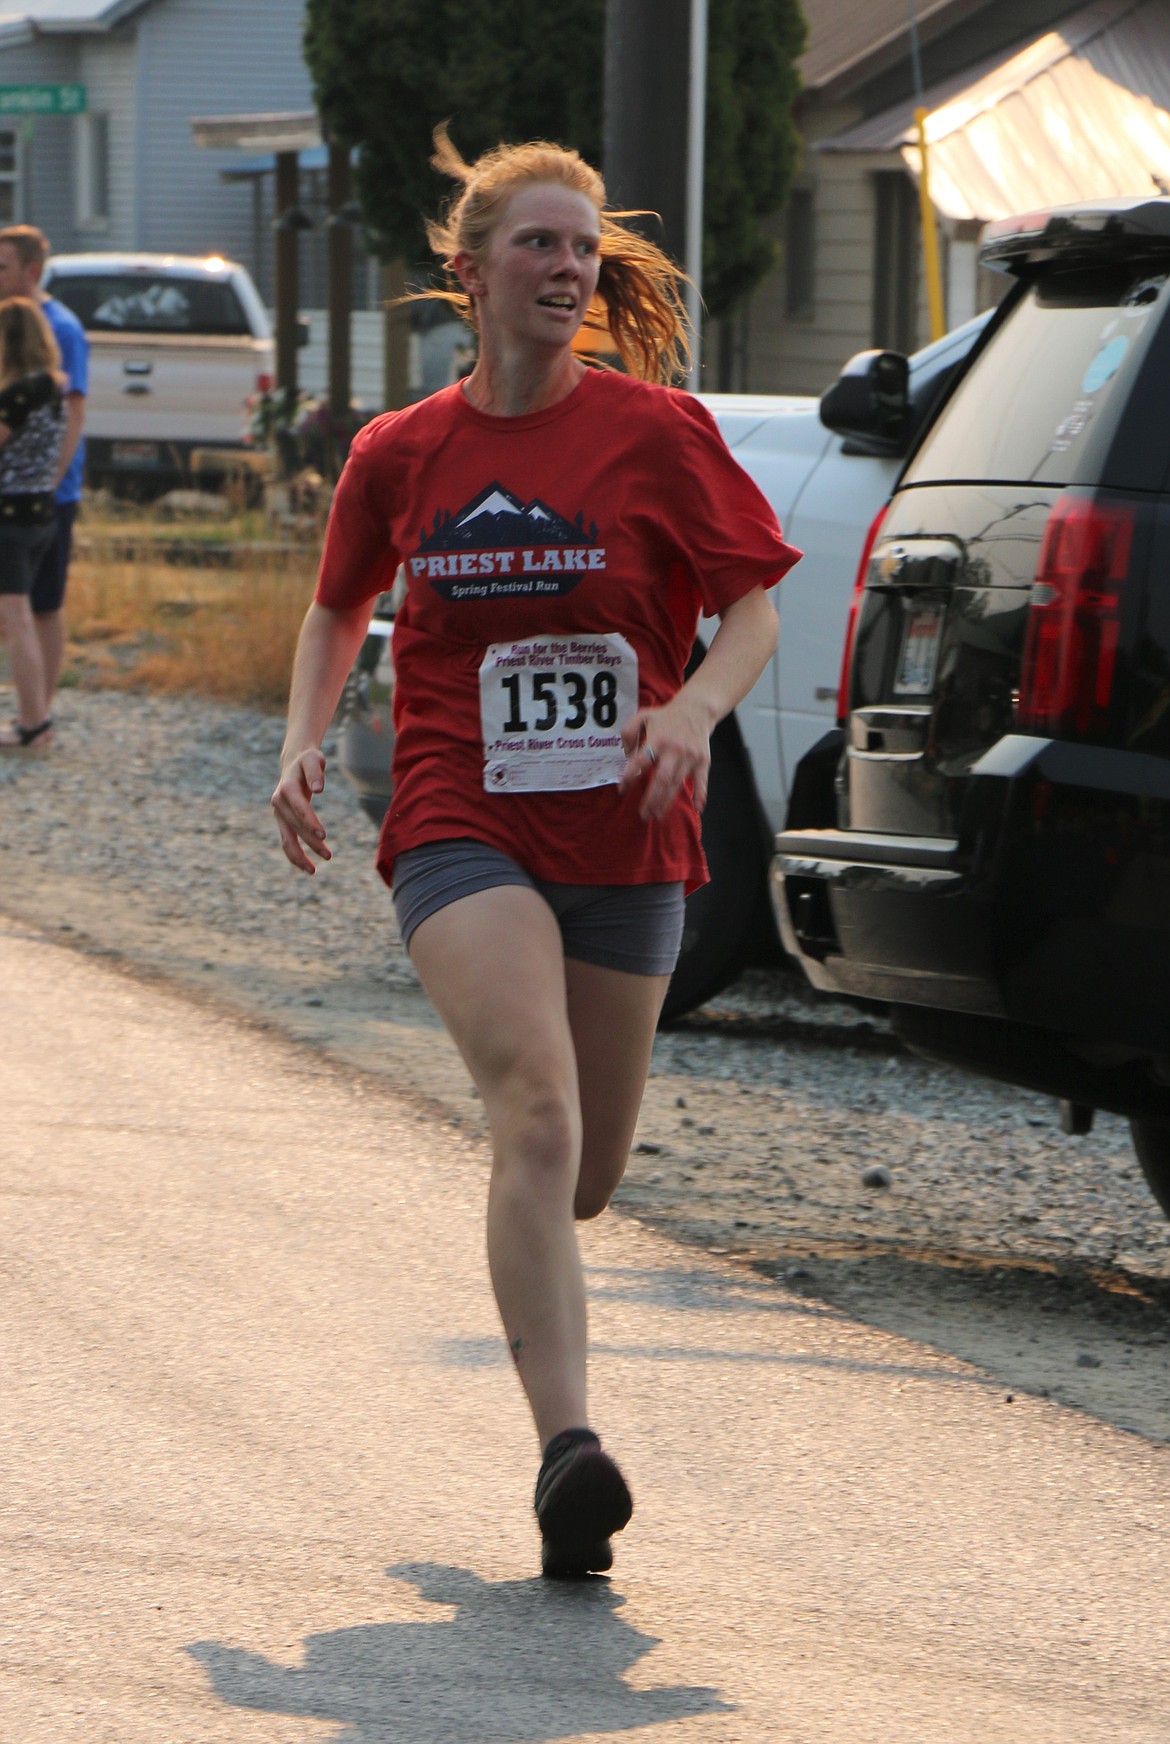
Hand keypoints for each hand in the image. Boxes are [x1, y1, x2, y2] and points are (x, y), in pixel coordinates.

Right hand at [271, 746, 331, 873]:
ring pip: (287, 839)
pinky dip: (294, 855)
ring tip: (314, 871)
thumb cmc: (308, 761)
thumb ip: (316, 772)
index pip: (300, 808)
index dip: (310, 822)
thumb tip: (319, 789)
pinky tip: (307, 867)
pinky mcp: (282, 821)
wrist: (293, 762)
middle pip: (295, 827)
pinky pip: (286, 841)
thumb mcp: (313, 759)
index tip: (324, 835)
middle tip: (328, 855)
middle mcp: (279, 802)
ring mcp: (278, 813)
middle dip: (311, 842)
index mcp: (286, 788)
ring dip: (299, 856)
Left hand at [618, 694, 714, 820]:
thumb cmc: (666, 715)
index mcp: (657, 739)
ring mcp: (689, 757)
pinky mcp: (703, 761)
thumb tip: (626, 757)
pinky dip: (701, 794)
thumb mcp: (642, 716)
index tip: (622, 790)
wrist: (697, 709)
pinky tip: (698, 808)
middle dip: (651, 799)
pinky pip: (702, 780)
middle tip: (643, 815)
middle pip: (661, 779)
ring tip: (657, 816)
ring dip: (667, 802)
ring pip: (677, 783)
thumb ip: (628, 733)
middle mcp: (673, 750)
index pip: (640, 761)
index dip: (630, 776)